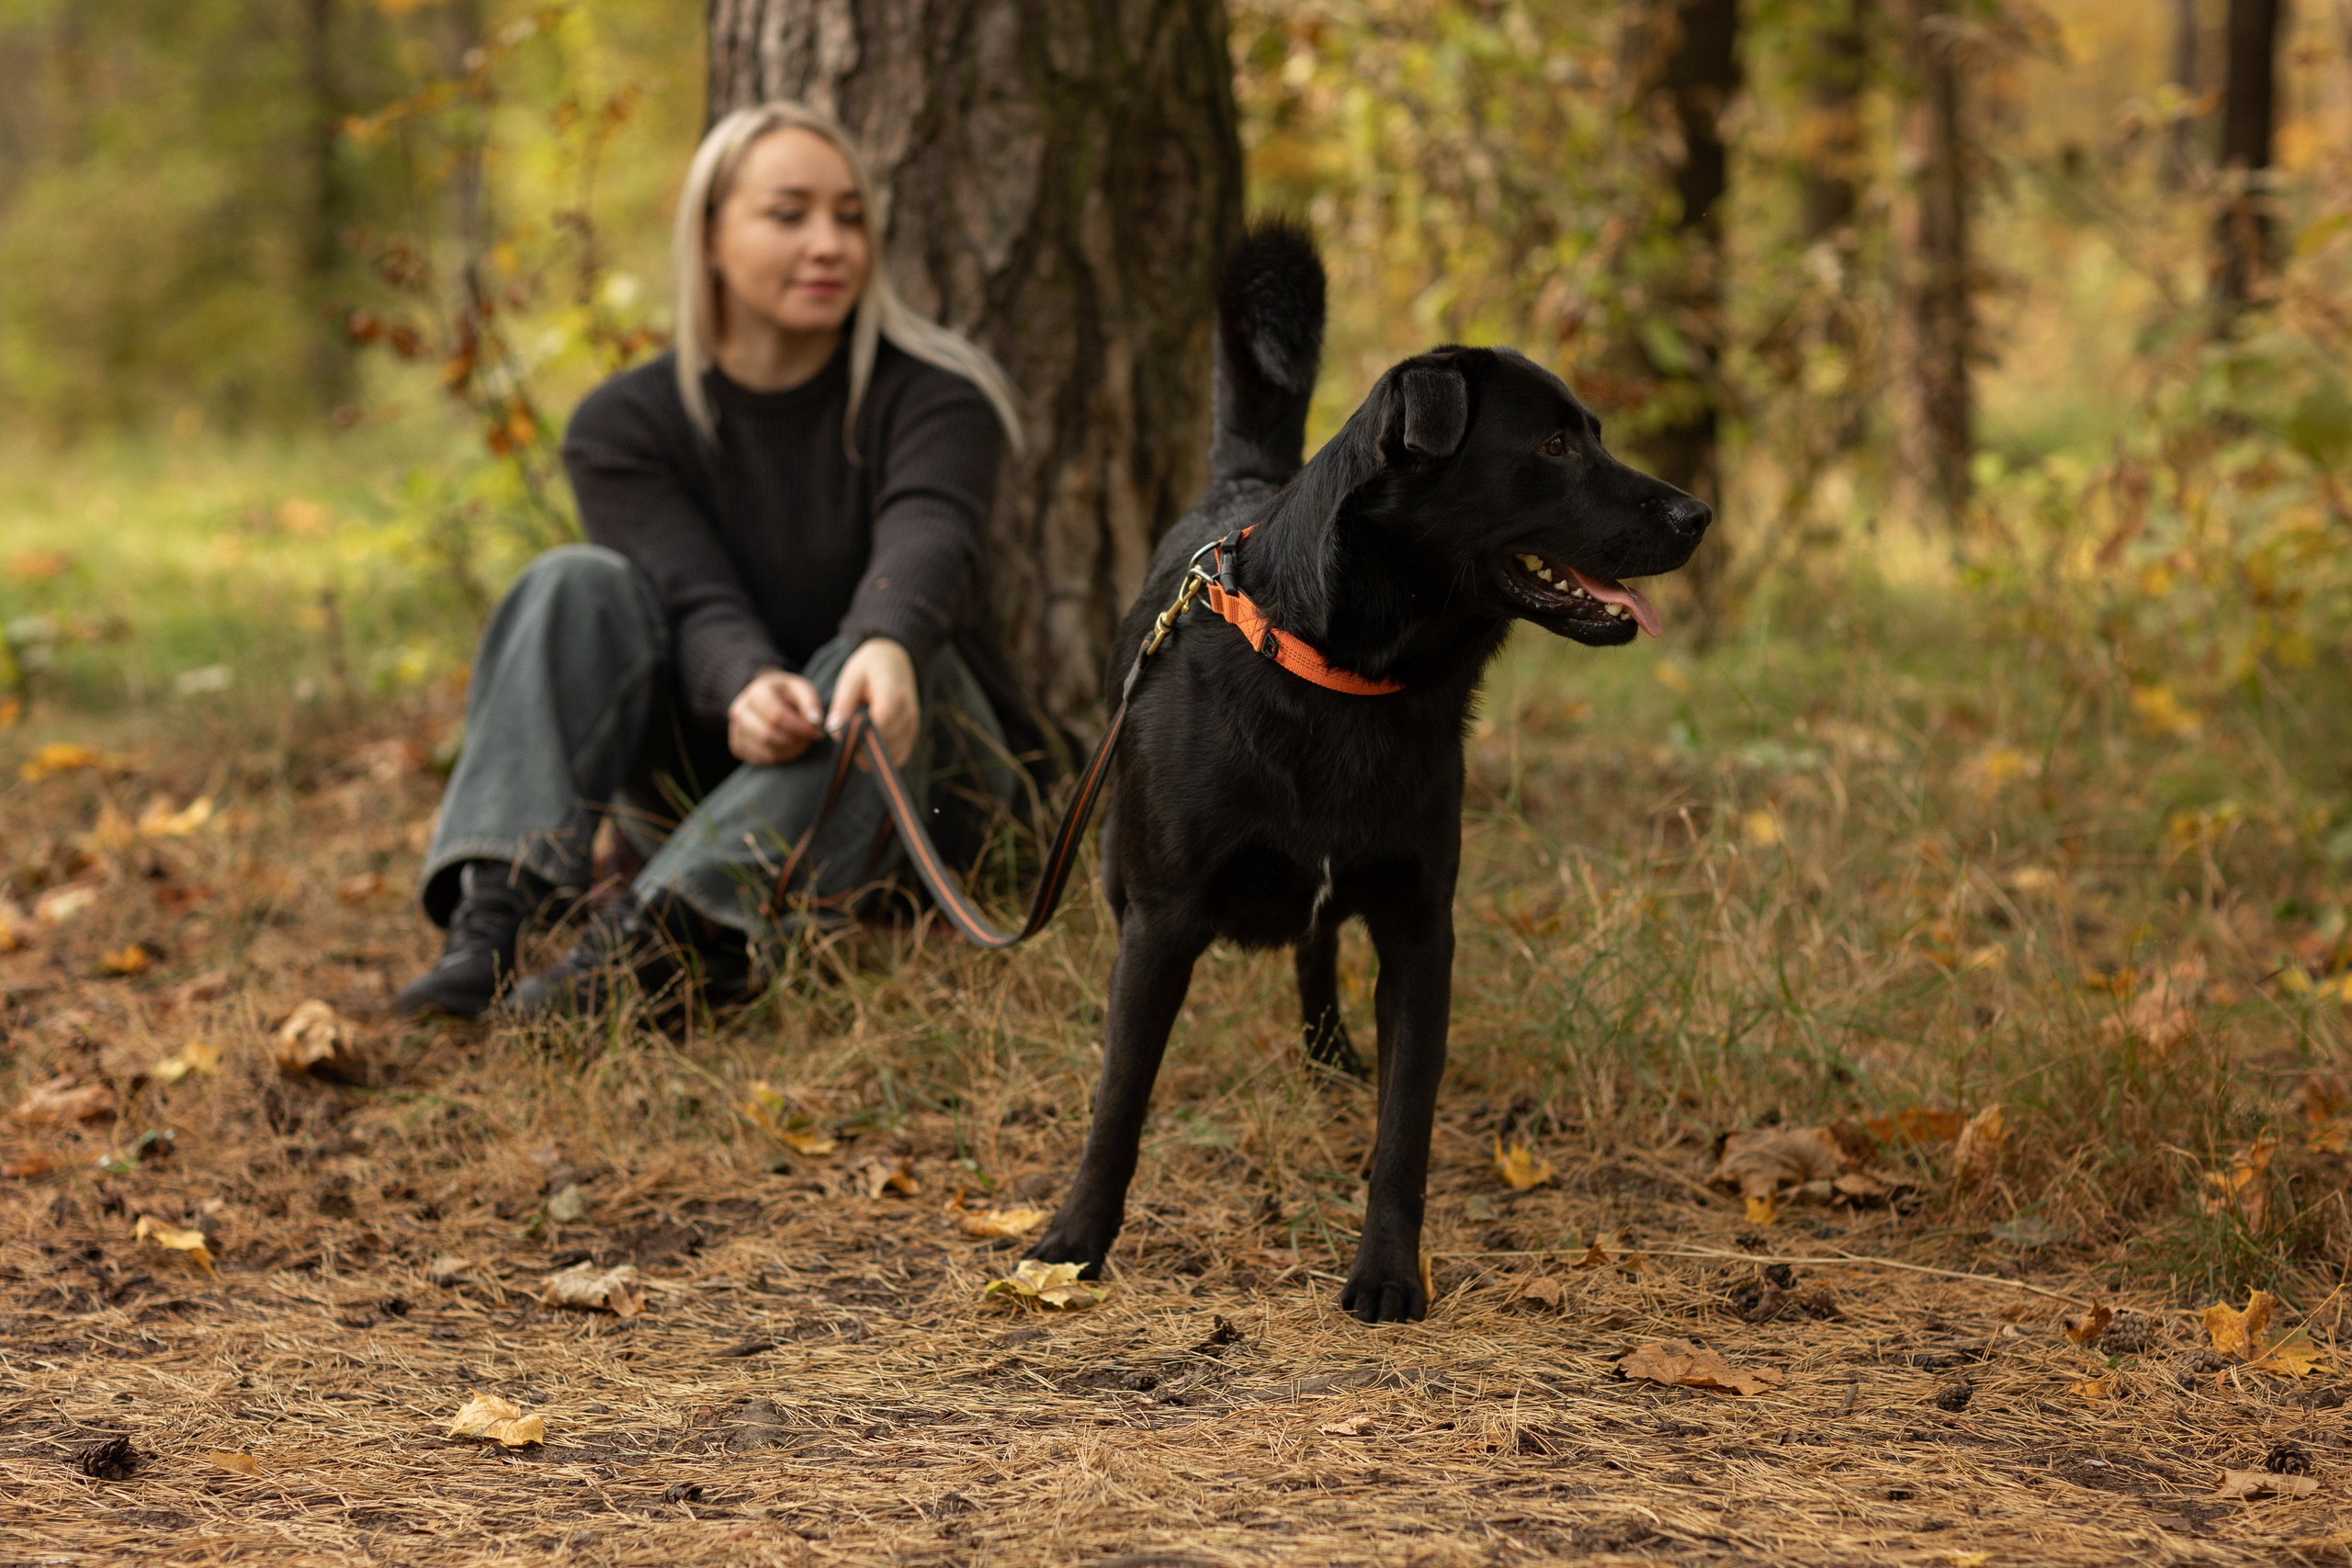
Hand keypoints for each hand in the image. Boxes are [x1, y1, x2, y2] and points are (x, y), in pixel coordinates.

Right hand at [728, 668, 824, 765]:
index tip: (816, 733)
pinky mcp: (737, 744)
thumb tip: (815, 721)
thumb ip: (811, 703)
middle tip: (809, 740)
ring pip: (764, 750)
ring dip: (788, 752)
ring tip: (801, 743)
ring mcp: (735, 728)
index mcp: (757, 692)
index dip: (799, 728)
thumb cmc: (786, 693)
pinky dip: (777, 758)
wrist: (764, 695)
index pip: (776, 716)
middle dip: (794, 742)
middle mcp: (740, 710)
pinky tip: (787, 748)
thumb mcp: (802, 689)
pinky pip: (758, 759)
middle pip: (768, 735)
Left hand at [826, 637, 919, 767]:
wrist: (895, 659)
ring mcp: (913, 725)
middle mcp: (908, 713)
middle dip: (862, 748)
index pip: (880, 726)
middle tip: (846, 737)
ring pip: (892, 754)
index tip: (843, 737)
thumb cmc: (869, 667)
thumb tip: (833, 730)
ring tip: (858, 735)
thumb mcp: (851, 678)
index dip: (861, 738)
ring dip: (872, 754)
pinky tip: (870, 742)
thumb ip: (842, 704)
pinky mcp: (913, 732)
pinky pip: (899, 755)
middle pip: (886, 744)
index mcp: (893, 696)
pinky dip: (882, 755)